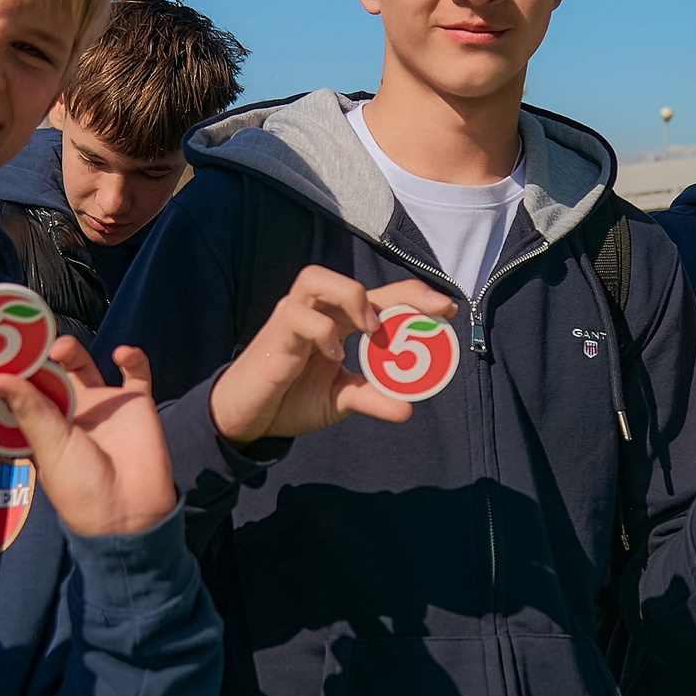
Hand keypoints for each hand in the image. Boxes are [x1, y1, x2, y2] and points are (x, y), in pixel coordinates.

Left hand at [0, 337, 175, 537]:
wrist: (129, 507)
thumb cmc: (80, 484)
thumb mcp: (48, 444)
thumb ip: (26, 408)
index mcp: (45, 426)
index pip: (25, 390)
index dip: (15, 371)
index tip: (0, 349)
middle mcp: (71, 412)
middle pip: (51, 373)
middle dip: (40, 356)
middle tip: (31, 344)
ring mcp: (102, 406)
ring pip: (85, 366)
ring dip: (73, 351)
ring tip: (63, 349)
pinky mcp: (135, 404)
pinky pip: (135, 373)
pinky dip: (132, 357)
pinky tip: (121, 354)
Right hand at [206, 268, 458, 446]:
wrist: (247, 417)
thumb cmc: (290, 400)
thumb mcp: (340, 400)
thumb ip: (372, 396)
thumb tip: (407, 408)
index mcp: (338, 322)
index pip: (380, 299)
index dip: (415, 298)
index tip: (448, 309)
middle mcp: (318, 312)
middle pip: (356, 281)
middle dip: (401, 292)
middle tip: (432, 311)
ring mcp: (294, 317)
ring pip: (317, 278)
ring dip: (353, 299)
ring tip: (374, 330)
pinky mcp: (276, 333)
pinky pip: (300, 316)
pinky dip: (323, 332)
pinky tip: (333, 354)